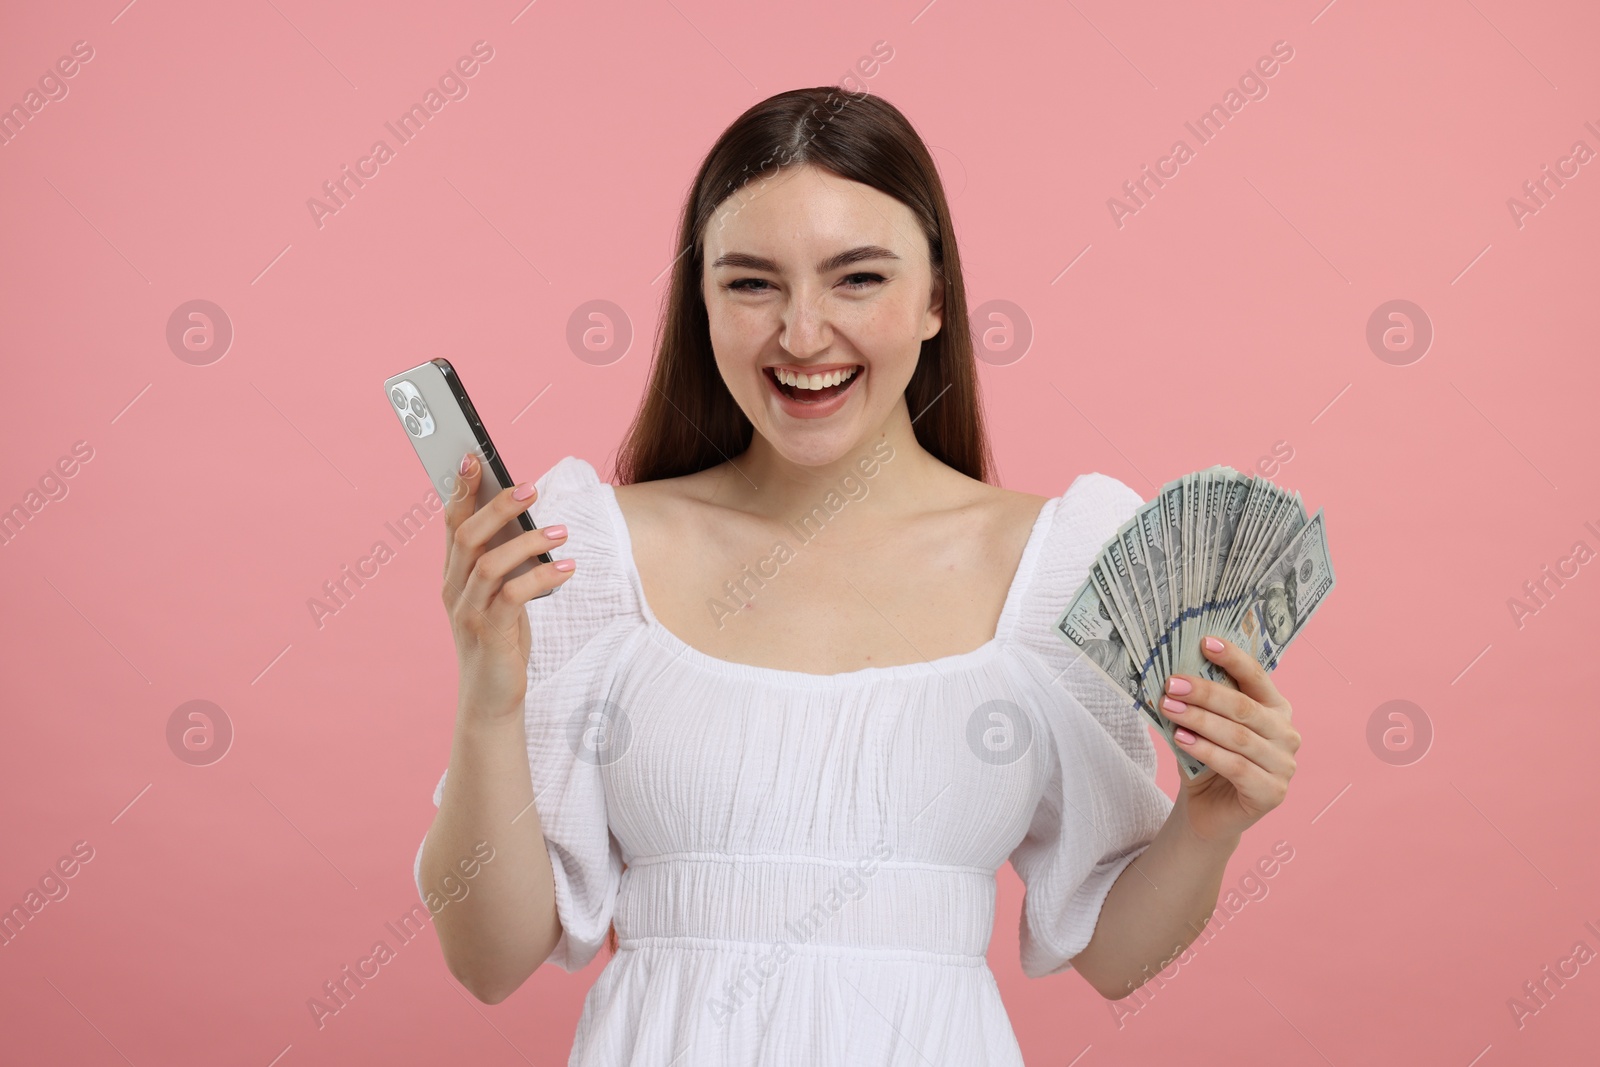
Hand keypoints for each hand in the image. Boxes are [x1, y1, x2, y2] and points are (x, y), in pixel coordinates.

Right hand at [442, 453, 576, 723]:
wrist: (491, 700)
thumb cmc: (500, 640)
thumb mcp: (498, 594)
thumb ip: (503, 560)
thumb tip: (523, 516)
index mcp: (453, 575)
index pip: (451, 523)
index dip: (459, 489)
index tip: (472, 456)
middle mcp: (453, 590)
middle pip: (466, 536)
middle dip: (497, 506)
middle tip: (530, 487)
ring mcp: (468, 613)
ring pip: (489, 564)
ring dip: (527, 542)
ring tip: (562, 532)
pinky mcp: (490, 635)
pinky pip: (512, 597)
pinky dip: (541, 577)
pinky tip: (567, 569)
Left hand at [1161, 636, 1299, 843]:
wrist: (1207, 811)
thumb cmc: (1207, 760)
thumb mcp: (1203, 724)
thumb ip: (1201, 701)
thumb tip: (1177, 671)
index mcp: (1275, 708)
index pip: (1256, 676)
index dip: (1233, 658)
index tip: (1205, 642)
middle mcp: (1286, 734)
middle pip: (1244, 707)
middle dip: (1205, 692)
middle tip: (1172, 684)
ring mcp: (1284, 765)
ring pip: (1238, 737)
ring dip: (1199, 720)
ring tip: (1169, 708)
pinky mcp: (1272, 793)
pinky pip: (1235, 766)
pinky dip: (1206, 750)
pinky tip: (1182, 739)